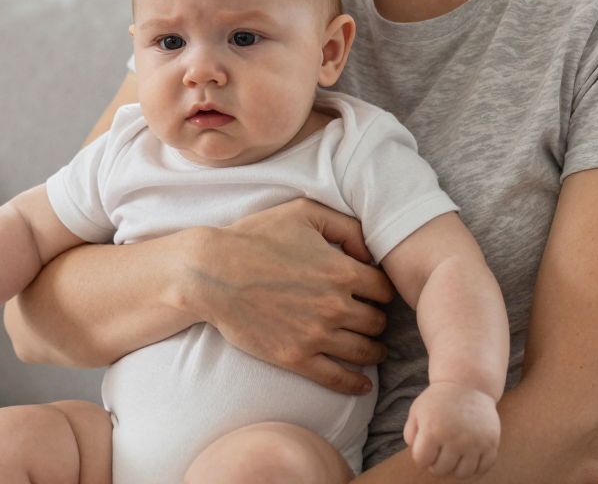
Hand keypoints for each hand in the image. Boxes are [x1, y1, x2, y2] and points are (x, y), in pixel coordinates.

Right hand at [190, 197, 395, 394]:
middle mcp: (335, 306)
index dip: (382, 290)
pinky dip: (355, 384)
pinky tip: (363, 384)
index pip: (384, 289)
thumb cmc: (255, 237)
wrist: (212, 272)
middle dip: (377, 319)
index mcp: (342, 271)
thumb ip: (346, 226)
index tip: (374, 293)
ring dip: (373, 350)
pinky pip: (336, 378)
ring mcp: (316, 335)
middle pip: (378, 322)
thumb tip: (369, 253)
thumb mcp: (303, 213)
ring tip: (372, 349)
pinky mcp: (296, 358)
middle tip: (370, 319)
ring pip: (364, 351)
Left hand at [403, 381, 500, 478]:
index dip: (421, 457)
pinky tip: (468, 458)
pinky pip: (483, 468)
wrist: (468, 384)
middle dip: (436, 464)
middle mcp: (455, 438)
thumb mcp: (417, 410)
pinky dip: (475, 469)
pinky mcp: (491, 443)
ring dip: (455, 469)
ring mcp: (475, 442)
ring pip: (462, 474)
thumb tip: (418, 457)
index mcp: (433, 430)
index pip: (421, 461)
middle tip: (439, 454)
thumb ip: (410, 434)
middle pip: (441, 470)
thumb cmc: (439, 399)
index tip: (426, 449)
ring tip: (453, 457)